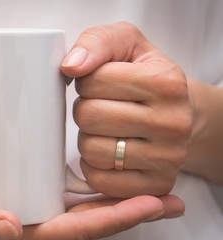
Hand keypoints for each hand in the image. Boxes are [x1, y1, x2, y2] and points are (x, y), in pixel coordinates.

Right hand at [0, 194, 183, 239]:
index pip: (72, 231)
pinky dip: (76, 189)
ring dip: (108, 198)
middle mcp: (21, 232)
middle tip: (166, 195)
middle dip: (126, 210)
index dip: (112, 219)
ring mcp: (15, 220)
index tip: (150, 205)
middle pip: (84, 221)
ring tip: (140, 181)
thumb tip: (8, 223)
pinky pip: (49, 197)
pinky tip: (87, 175)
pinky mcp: (4, 204)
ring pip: (72, 209)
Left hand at [61, 22, 193, 197]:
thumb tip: (71, 66)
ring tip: (105, 130)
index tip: (100, 84)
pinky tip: (107, 152)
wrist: (179, 112)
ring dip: (87, 138)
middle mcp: (173, 123)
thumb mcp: (127, 45)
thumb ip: (97, 43)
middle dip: (85, 110)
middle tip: (99, 107)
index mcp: (166, 82)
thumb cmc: (146, 77)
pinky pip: (100, 180)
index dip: (86, 82)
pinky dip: (93, 166)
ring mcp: (167, 158)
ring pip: (92, 151)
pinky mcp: (156, 185)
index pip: (93, 81)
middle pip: (90, 117)